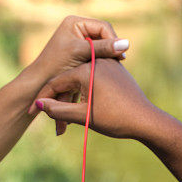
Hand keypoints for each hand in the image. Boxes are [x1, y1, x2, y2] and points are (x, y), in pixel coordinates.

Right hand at [28, 58, 156, 140]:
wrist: (147, 120)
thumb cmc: (115, 119)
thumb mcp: (83, 116)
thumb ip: (58, 109)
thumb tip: (39, 104)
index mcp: (86, 69)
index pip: (57, 83)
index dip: (44, 98)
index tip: (34, 111)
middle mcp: (96, 61)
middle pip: (68, 80)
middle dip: (57, 98)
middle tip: (46, 114)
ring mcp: (107, 64)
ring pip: (80, 79)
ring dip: (71, 95)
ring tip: (64, 113)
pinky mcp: (115, 70)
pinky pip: (93, 78)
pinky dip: (84, 90)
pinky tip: (81, 103)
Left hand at [29, 15, 128, 82]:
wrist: (41, 81)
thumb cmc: (56, 65)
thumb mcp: (81, 53)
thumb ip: (103, 47)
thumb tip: (127, 43)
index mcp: (74, 22)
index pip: (103, 26)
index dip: (114, 40)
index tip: (121, 56)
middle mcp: (78, 28)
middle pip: (105, 35)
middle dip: (112, 48)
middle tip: (120, 62)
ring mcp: (80, 40)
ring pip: (104, 46)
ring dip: (109, 55)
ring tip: (114, 66)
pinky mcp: (82, 52)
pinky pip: (100, 54)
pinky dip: (104, 61)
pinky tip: (107, 70)